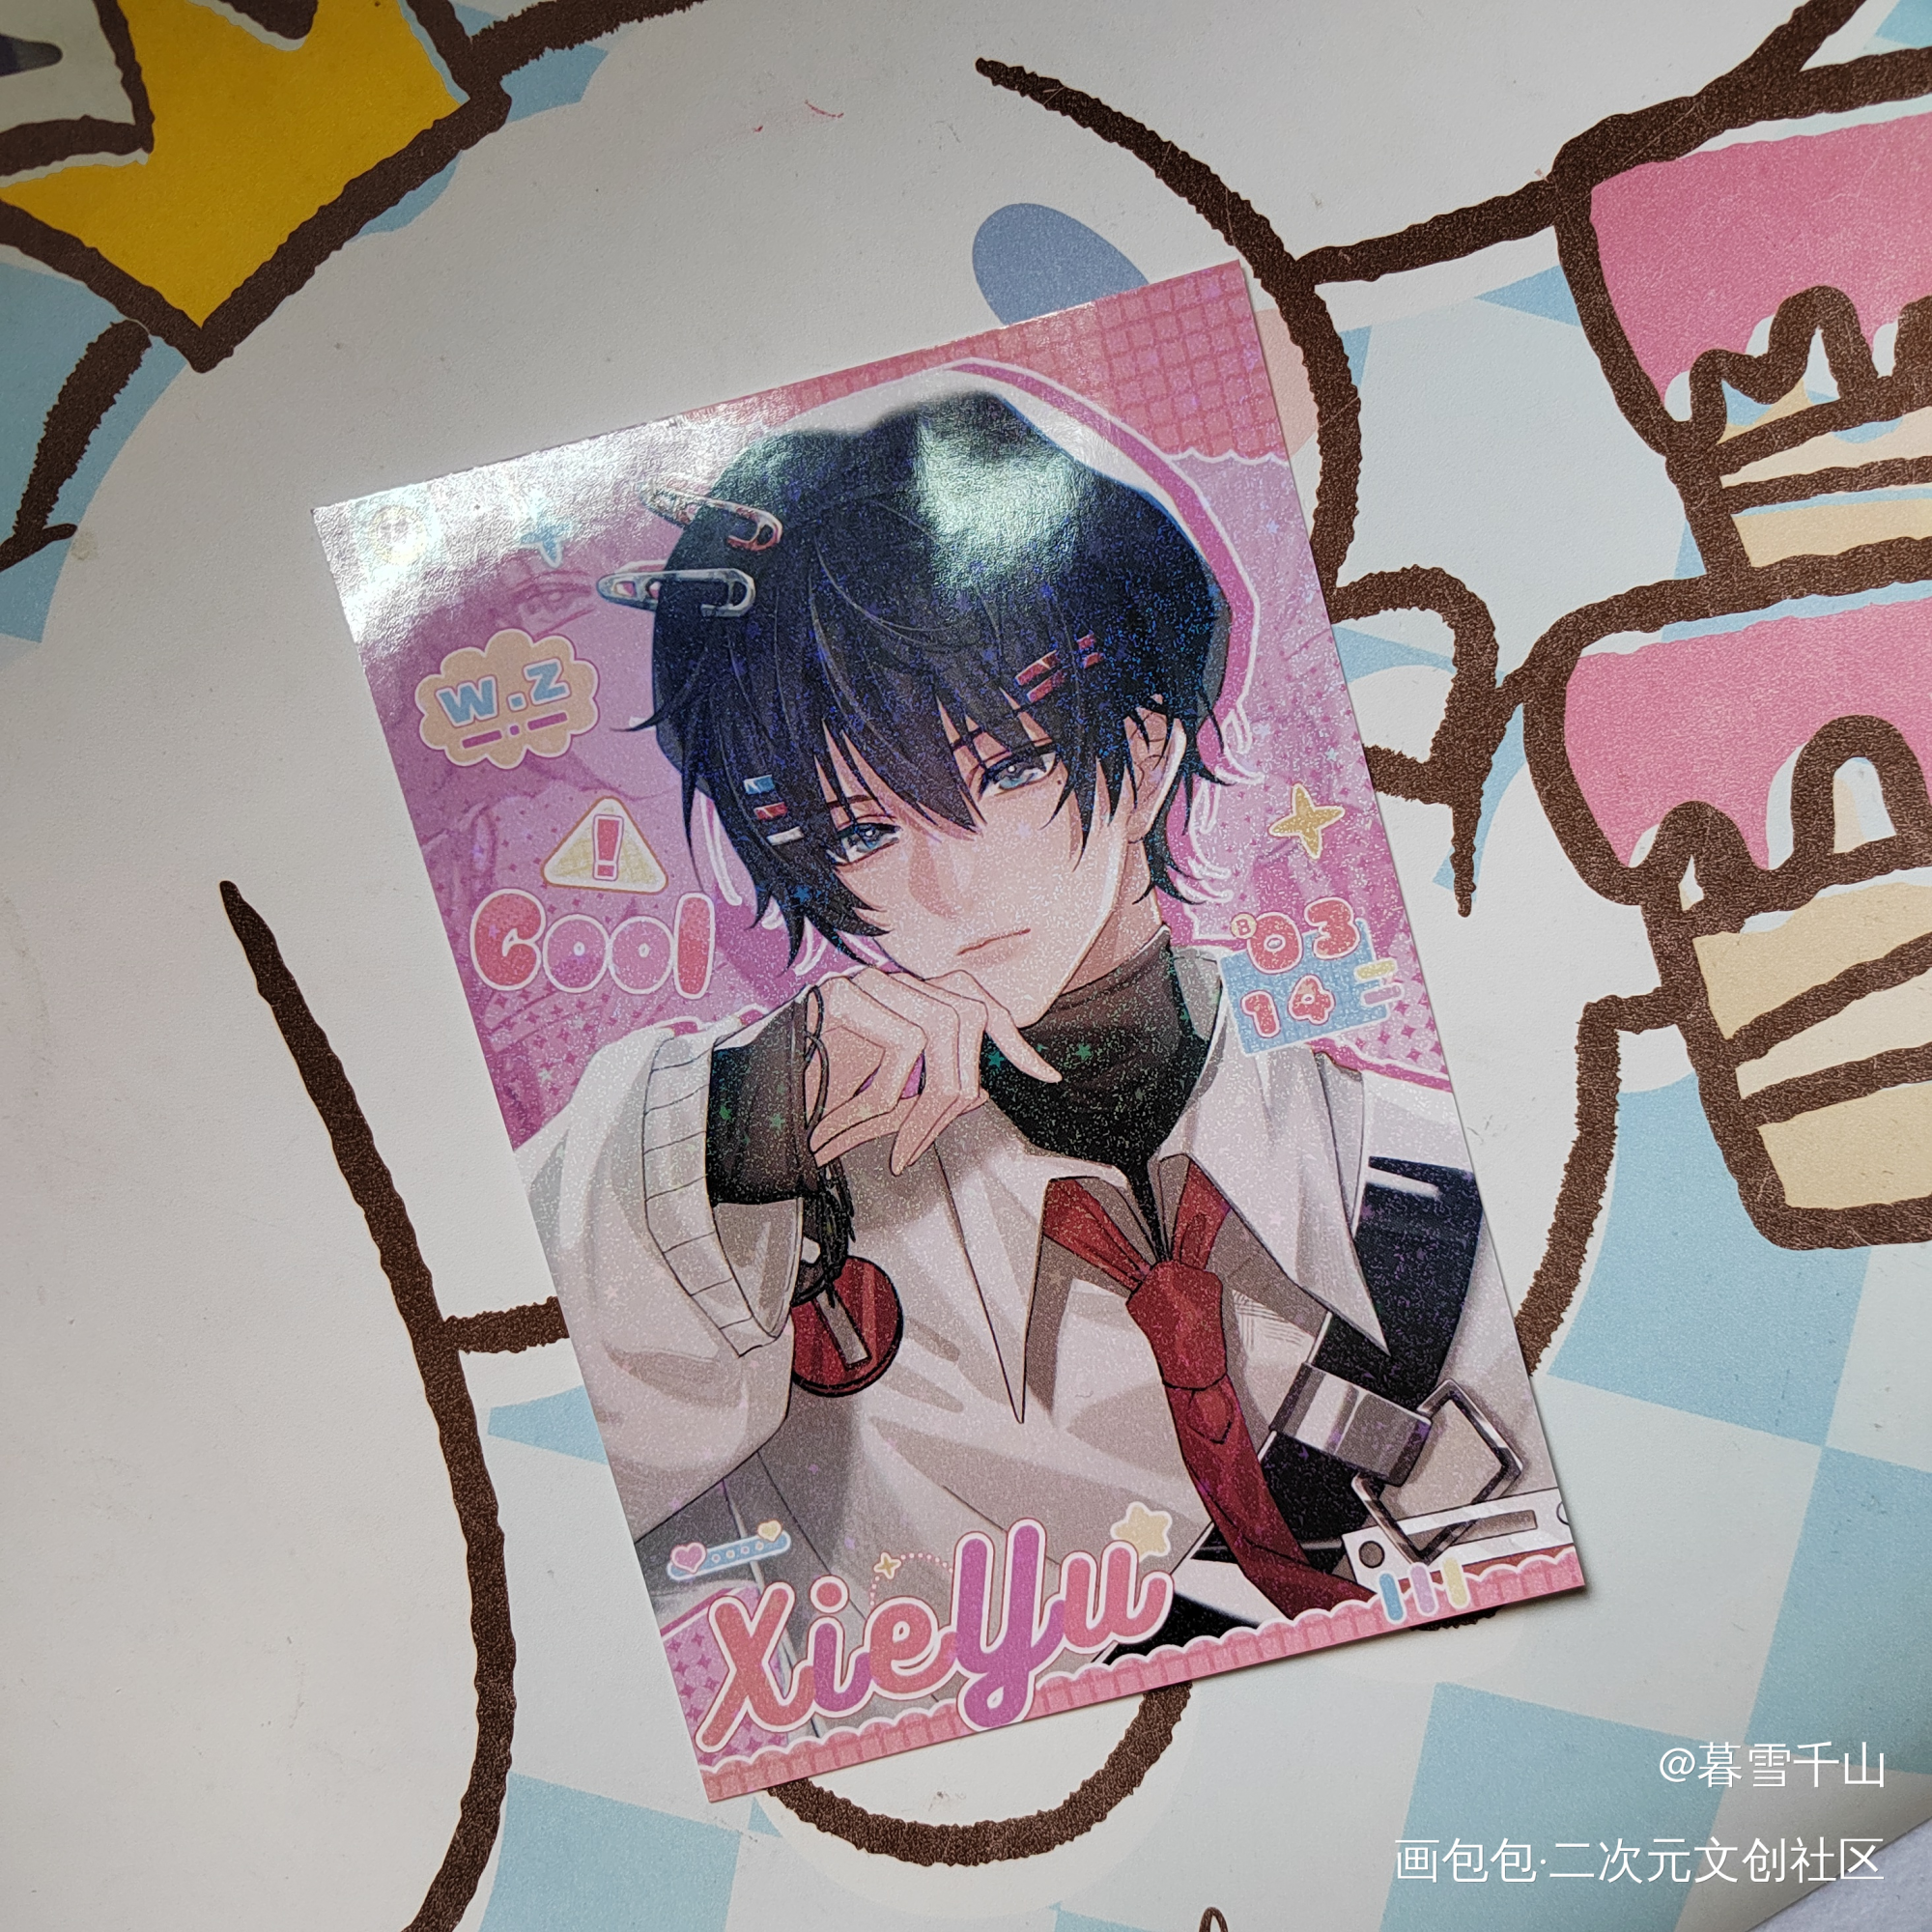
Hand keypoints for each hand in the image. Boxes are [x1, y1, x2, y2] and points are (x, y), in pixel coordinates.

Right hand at [807, 968, 1059, 1174]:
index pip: (974, 998)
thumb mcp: (888, 1106)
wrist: (744, 1115)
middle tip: (918, 1140)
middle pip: (970, 1013)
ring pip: (946, 1025)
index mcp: (901, 1002)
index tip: (1046, 1076)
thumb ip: (933, 1091)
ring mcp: (862, 983)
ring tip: (894, 1137)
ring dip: (930, 1094)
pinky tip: (857, 1114)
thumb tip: (984, 1088)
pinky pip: (906, 1040)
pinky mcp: (840, 995)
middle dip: (960, 1086)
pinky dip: (892, 1088)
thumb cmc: (813, 1109)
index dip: (1013, 1036)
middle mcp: (886, 984)